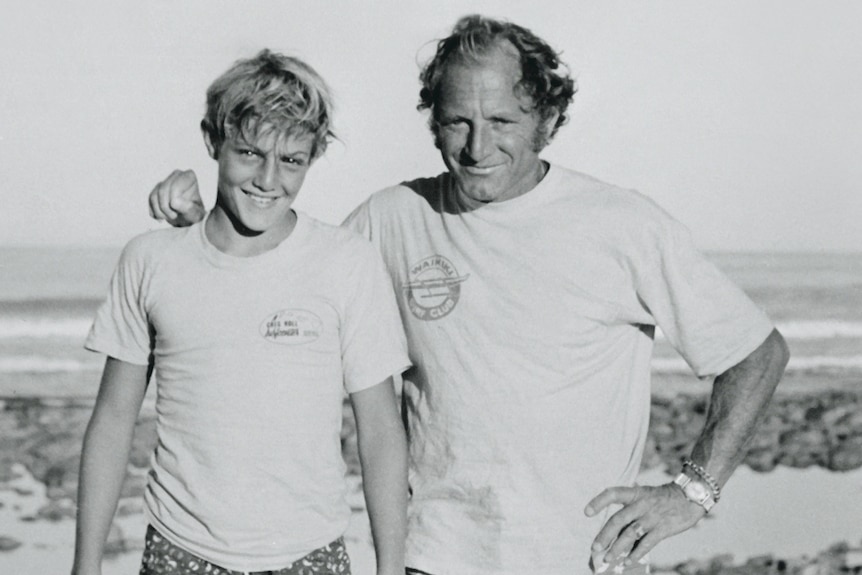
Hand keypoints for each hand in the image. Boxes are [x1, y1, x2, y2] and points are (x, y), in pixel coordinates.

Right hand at [148, 169, 205, 226]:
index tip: (179, 211)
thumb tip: (174, 202)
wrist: (189, 219)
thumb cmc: (195, 214)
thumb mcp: (195, 214)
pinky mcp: (157, 189)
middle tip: (174, 216)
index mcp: (189, 177)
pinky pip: (151, 199)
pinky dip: (155, 211)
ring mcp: (166, 181)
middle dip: (166, 207)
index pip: (175, 187)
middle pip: (162, 190)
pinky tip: (163, 216)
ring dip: (160, 211)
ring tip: (170, 217)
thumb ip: (187, 208)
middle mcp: (177, 175)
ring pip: (154, 196)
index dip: (173, 201)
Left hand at [584, 483, 704, 566]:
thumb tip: (614, 529)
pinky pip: (647, 543)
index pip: (613, 493)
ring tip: (608, 559)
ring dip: (617, 548)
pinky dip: (636, 554)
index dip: (598, 502)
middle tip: (595, 548)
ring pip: (630, 534)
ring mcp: (652, 517)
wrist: (691, 496)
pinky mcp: (663, 529)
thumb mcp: (645, 495)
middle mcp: (641, 504)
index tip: (586, 512)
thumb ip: (631, 508)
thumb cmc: (663, 498)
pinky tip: (628, 562)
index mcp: (635, 494)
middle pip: (618, 520)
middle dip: (605, 536)